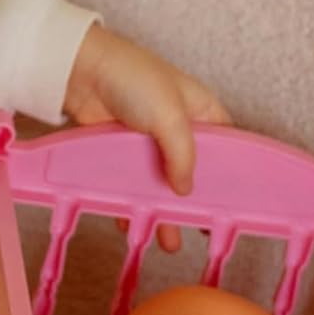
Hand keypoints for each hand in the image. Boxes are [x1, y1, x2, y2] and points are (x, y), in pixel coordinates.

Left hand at [64, 24, 230, 252]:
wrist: (81, 73)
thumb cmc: (133, 78)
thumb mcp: (171, 116)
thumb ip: (183, 154)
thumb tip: (186, 190)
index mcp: (202, 112)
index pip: (225, 147)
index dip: (229, 174)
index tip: (232, 204)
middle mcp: (178, 129)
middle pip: (191, 171)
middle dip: (194, 202)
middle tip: (200, 231)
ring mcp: (147, 144)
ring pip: (159, 183)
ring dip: (163, 211)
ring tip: (169, 241)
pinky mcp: (119, 154)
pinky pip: (129, 185)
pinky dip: (131, 205)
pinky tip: (134, 226)